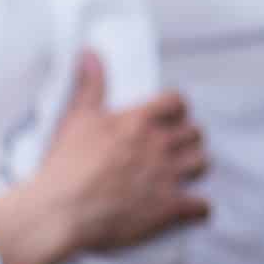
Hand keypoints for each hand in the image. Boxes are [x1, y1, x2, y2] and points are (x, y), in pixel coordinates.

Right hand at [0, 52, 208, 263]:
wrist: (60, 211)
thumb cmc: (65, 165)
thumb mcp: (76, 118)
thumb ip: (90, 85)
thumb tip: (90, 52)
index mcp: (138, 121)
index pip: (178, 102)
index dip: (177, 109)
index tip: (170, 117)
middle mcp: (158, 145)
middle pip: (196, 133)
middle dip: (188, 139)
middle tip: (174, 148)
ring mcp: (167, 177)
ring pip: (203, 163)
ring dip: (195, 167)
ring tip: (182, 173)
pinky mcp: (169, 208)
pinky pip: (203, 206)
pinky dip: (199, 208)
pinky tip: (189, 208)